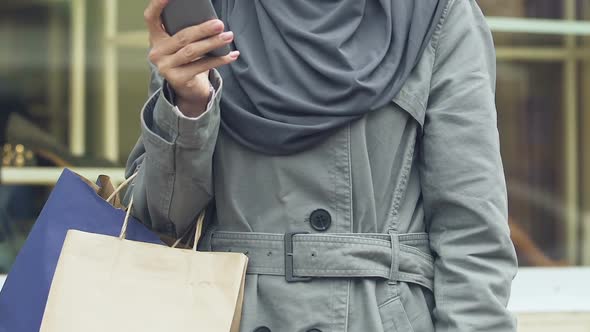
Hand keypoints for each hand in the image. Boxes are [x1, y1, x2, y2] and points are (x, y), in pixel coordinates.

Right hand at [144, 0, 238, 116]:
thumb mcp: (184, 45)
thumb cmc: (188, 60)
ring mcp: (165, 67)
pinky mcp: (177, 79)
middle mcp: (156, 52)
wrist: (188, 89)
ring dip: (213, 43)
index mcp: (155, 38)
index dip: (157, 5)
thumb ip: (188, 33)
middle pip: (182, 37)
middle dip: (203, 29)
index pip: (151, 18)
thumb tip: (211, 20)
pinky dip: (219, 60)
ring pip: (192, 51)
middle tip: (219, 24)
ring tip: (228, 36)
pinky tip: (232, 55)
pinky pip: (202, 66)